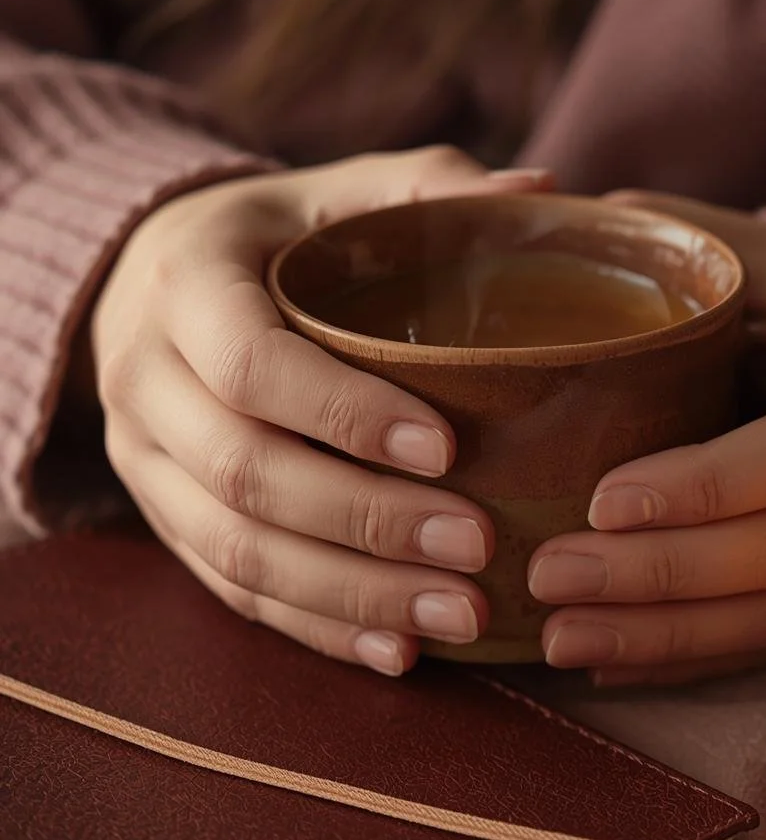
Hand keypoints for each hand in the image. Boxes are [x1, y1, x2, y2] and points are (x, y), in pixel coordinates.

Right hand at [92, 147, 551, 673]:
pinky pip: (233, 591)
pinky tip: (399, 650)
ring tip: (459, 614)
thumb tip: (546, 192)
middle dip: (368, 522)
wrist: (152, 285)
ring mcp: (146, 463)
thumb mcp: (336, 192)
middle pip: (247, 474)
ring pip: (237, 552)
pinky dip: (318, 627)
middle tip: (479, 547)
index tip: (448, 445)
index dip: (345, 414)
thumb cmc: (272, 237)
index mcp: (186, 286)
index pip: (253, 364)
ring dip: (352, 594)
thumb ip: (430, 189)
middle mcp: (146, 379)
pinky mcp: (165, 520)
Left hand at [528, 194, 765, 685]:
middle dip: (662, 573)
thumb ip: (666, 236)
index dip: (706, 485)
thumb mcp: (758, 243)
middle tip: (549, 575)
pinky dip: (692, 654)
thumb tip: (536, 215)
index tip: (600, 499)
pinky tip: (610, 660)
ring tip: (562, 638)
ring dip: (668, 633)